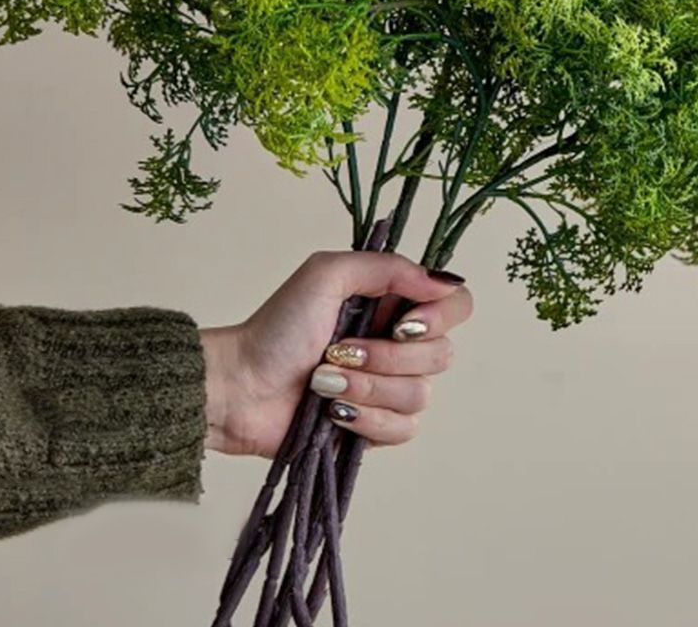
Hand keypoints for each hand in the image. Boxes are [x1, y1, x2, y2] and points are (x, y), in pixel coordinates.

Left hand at [198, 251, 472, 457]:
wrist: (240, 386)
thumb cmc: (277, 327)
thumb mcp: (328, 274)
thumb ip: (389, 267)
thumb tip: (444, 282)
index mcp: (393, 303)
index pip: (457, 306)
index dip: (439, 318)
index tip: (402, 324)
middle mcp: (399, 344)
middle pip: (442, 355)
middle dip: (387, 357)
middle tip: (340, 350)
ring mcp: (389, 389)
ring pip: (420, 396)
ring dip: (367, 387)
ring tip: (325, 380)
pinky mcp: (375, 429)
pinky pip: (403, 430)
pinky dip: (365, 419)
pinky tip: (333, 410)